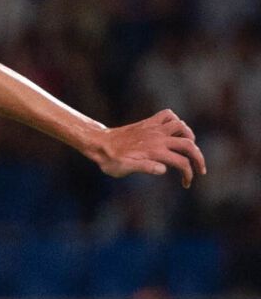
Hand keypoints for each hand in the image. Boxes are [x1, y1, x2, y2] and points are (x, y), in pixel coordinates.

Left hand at [87, 110, 205, 186]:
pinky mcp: (149, 122)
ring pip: (182, 126)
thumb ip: (144, 167)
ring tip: (189, 148)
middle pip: (188, 145)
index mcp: (154, 152)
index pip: (181, 162)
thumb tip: (164, 170)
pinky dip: (175, 120)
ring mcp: (154, 128)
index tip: (186, 183)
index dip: (188, 174)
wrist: (98, 144)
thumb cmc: (110, 160)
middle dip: (199, 158)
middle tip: (200, 170)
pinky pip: (168, 115)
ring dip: (190, 136)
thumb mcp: (124, 169)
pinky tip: (173, 131)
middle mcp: (157, 138)